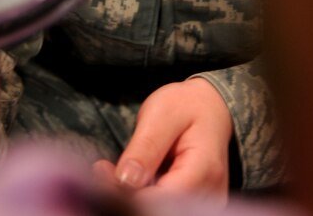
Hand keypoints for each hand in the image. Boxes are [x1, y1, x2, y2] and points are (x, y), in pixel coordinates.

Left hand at [93, 78, 233, 204]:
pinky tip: (130, 178)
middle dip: (126, 194)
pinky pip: (165, 204)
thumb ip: (146, 147)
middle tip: (103, 169)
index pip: (161, 199)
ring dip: (132, 195)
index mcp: (204, 170)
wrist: (210, 106)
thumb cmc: (187, 105)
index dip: (127, 193)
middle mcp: (210, 193)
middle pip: (160, 207)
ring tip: (115, 170)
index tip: (102, 171)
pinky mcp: (195, 203)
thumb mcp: (163, 114)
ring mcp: (205, 201)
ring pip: (160, 207)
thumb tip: (126, 180)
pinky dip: (143, 194)